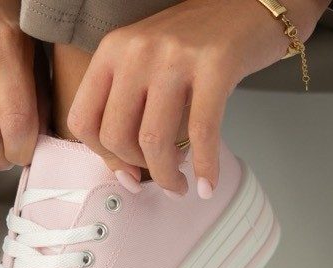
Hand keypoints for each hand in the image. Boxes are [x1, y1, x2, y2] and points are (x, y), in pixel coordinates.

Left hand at [67, 0, 328, 194]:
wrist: (249, 5)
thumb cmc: (197, 44)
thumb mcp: (147, 66)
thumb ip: (129, 110)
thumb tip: (125, 174)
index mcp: (113, 50)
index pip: (83, 121)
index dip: (104, 158)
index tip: (127, 173)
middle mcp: (137, 49)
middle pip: (116, 136)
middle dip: (138, 169)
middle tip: (160, 177)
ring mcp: (175, 55)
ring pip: (154, 141)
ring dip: (167, 177)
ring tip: (180, 184)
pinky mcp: (215, 64)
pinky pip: (202, 132)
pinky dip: (205, 166)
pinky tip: (208, 184)